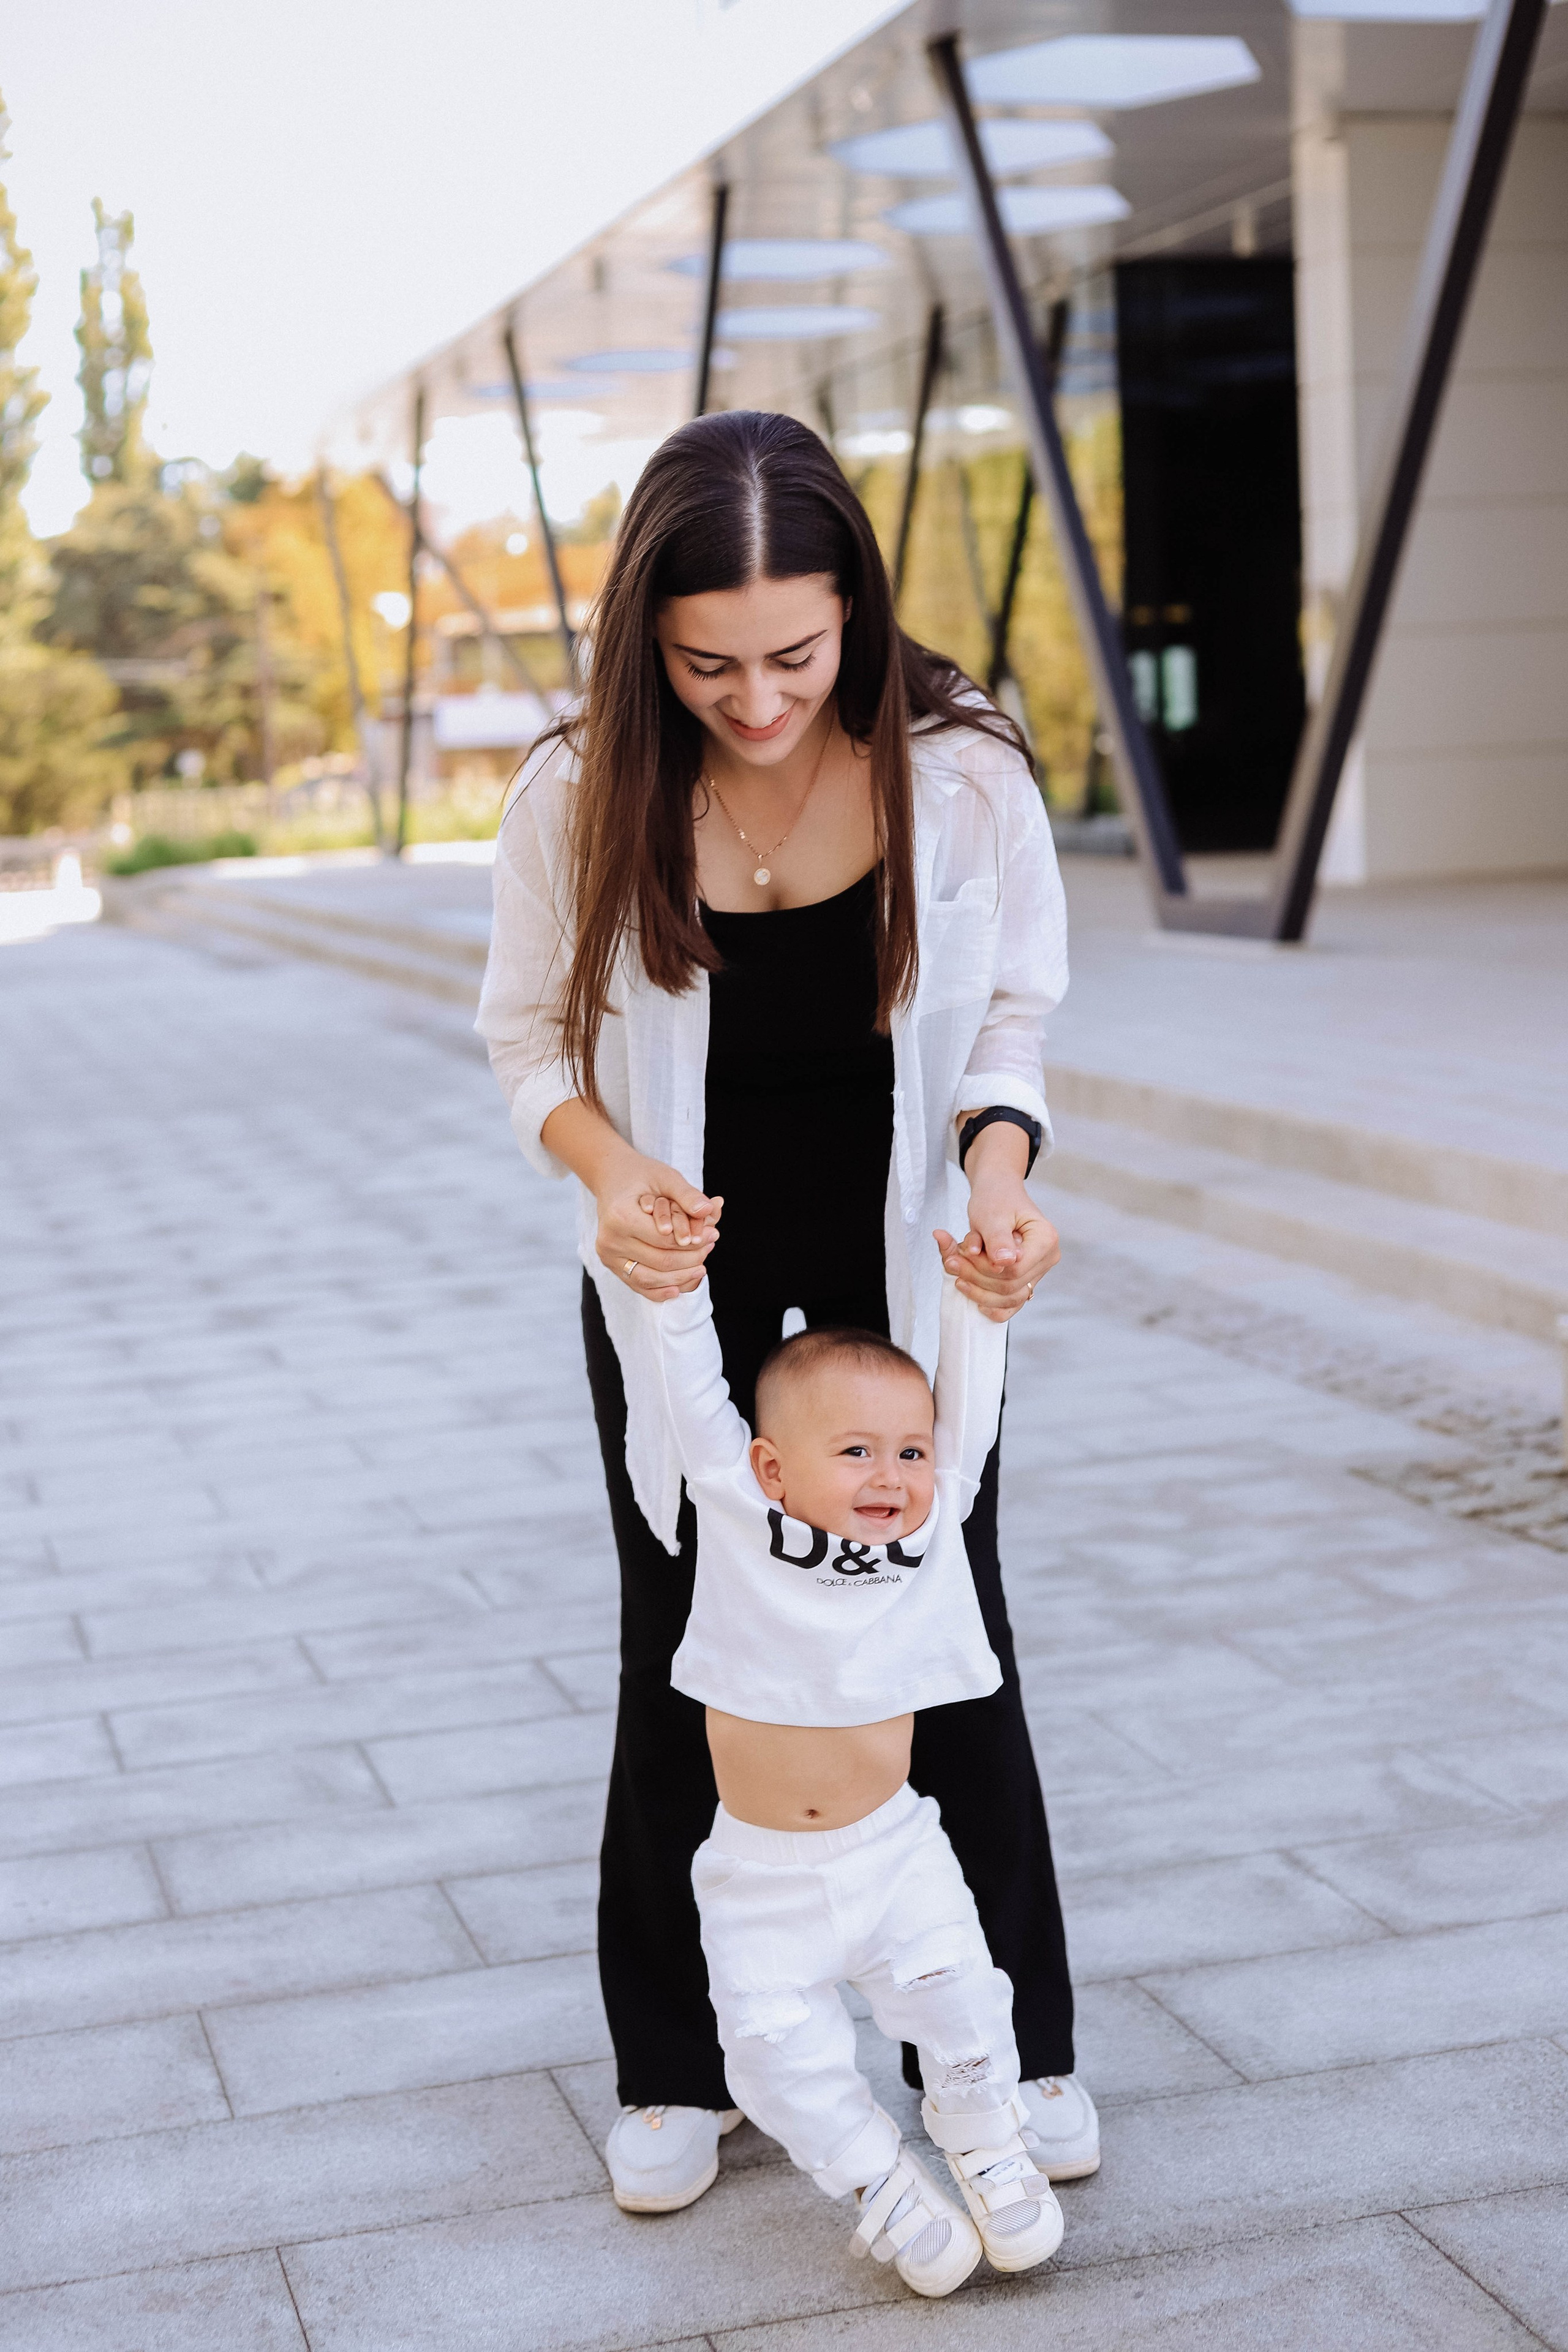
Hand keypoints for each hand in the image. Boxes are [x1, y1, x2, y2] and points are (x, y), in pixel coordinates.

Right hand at [596, 1152, 722, 1301]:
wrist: (612, 1179)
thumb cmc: (641, 1176)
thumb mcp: (666, 1177)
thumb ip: (687, 1194)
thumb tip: (710, 1209)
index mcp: (621, 1217)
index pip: (666, 1240)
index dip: (694, 1241)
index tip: (714, 1233)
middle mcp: (610, 1239)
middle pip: (660, 1261)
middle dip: (691, 1258)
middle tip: (711, 1246)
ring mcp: (608, 1255)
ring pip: (649, 1279)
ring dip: (679, 1277)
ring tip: (701, 1267)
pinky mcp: (610, 1263)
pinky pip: (637, 1284)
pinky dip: (659, 1290)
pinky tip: (678, 1288)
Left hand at [935, 1175, 1058, 1323]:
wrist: (997, 1191)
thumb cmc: (995, 1198)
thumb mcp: (991, 1214)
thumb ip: (997, 1239)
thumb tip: (1004, 1263)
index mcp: (1046, 1239)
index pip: (1015, 1270)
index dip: (985, 1268)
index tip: (962, 1252)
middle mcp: (1047, 1258)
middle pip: (1011, 1286)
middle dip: (976, 1277)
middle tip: (950, 1261)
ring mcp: (1038, 1271)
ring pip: (1010, 1298)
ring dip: (978, 1290)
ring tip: (955, 1272)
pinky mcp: (1026, 1279)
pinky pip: (1012, 1304)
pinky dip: (992, 1305)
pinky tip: (975, 1300)